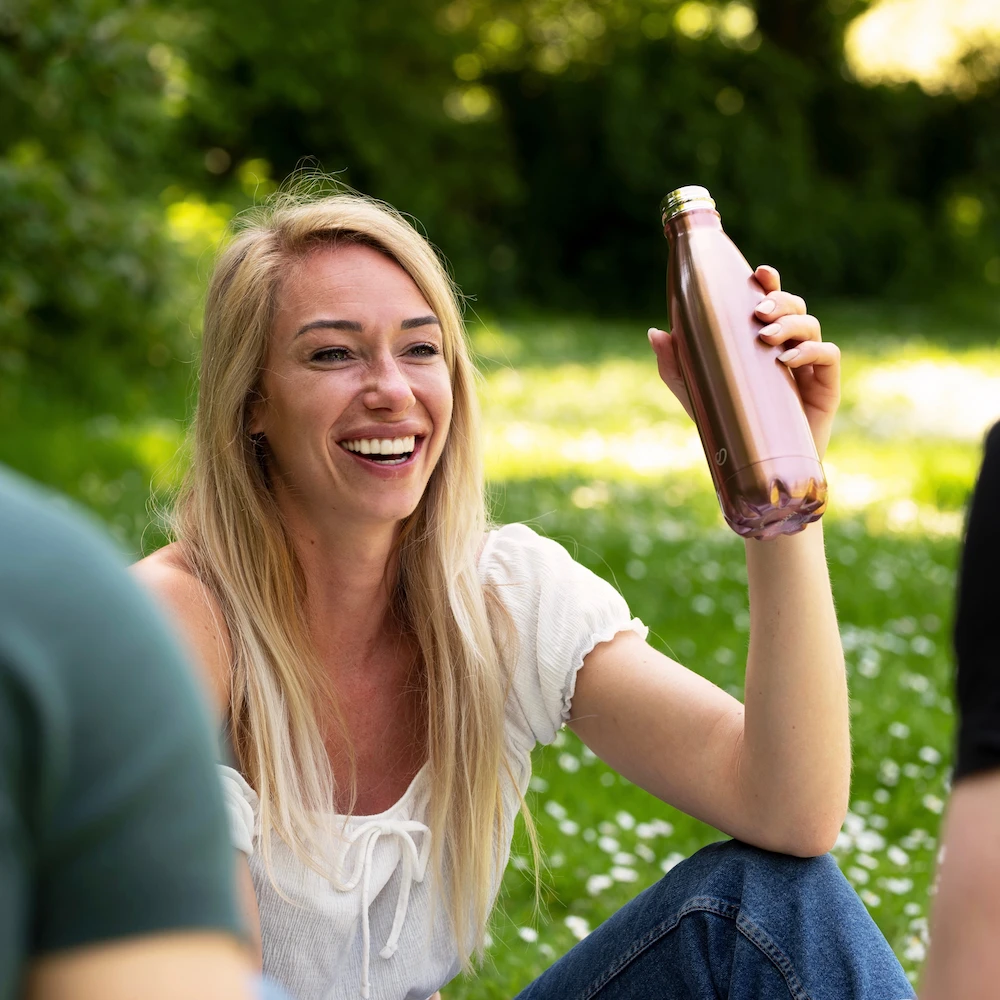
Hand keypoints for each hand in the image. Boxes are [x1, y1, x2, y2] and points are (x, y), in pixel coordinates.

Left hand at [647, 264, 840, 459]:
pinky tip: (785, 360)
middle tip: (757, 313)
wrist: (756, 471)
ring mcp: (809, 366)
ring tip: (765, 338)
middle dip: (779, 300)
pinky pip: (828, 355)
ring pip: (811, 325)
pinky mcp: (825, 388)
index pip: (771, 301)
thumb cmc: (727, 426)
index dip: (770, 282)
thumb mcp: (693, 392)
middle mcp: (788, 348)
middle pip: (794, 306)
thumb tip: (656, 332)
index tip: (759, 273)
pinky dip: (810, 351)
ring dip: (790, 323)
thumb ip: (675, 364)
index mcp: (762, 342)